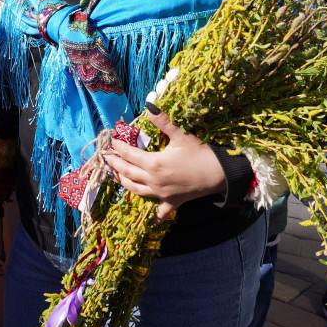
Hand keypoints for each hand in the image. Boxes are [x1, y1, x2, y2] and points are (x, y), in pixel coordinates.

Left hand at [103, 107, 225, 220]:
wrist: (220, 174)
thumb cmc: (200, 153)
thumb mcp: (181, 135)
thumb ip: (163, 121)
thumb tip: (149, 105)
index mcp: (154, 163)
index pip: (129, 154)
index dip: (118, 146)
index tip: (111, 141)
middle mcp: (153, 181)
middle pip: (127, 172)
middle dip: (115, 164)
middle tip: (106, 157)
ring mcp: (161, 194)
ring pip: (136, 190)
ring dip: (123, 182)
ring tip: (114, 176)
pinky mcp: (172, 202)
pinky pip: (160, 212)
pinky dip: (154, 216)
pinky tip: (150, 221)